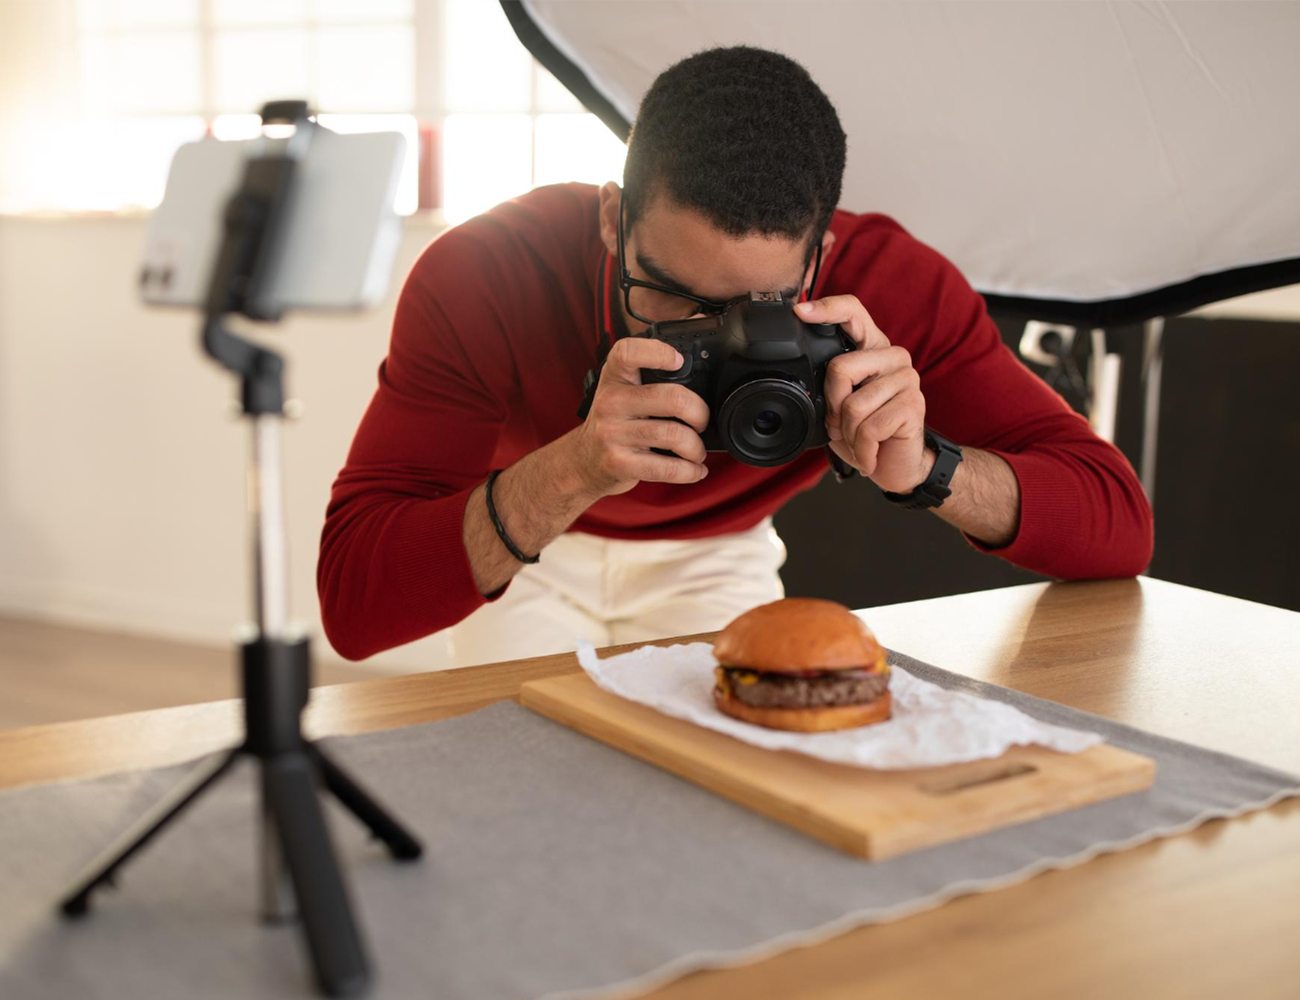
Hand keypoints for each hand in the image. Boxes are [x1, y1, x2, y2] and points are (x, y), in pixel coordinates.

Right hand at [568, 337, 710, 497]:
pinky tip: (694, 469)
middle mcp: (610, 402)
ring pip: (674, 435)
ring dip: (696, 447)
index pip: (627, 352)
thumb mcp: (621, 393)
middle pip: (671, 398)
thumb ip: (650, 379)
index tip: (679, 361)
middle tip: (701, 421)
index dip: (657, 352)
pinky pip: (667, 468)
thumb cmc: (613, 424)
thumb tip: (699, 365)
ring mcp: (612, 434)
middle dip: (699, 413)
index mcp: (614, 378)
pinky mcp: (619, 463)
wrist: (583, 462)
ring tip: (696, 450)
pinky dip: (690, 471)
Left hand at [795, 295, 932, 492]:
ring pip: (852, 405)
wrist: (896, 466)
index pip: (852, 312)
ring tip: (860, 439)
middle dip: (831, 406)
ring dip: (848, 433)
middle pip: (839, 368)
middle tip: (841, 425)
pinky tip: (871, 451)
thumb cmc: (867, 433)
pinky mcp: (913, 404)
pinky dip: (862, 448)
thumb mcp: (839, 405)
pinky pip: (869, 428)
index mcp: (871, 348)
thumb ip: (828, 385)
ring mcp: (907, 378)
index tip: (800, 311)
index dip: (826, 308)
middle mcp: (892, 356)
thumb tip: (804, 380)